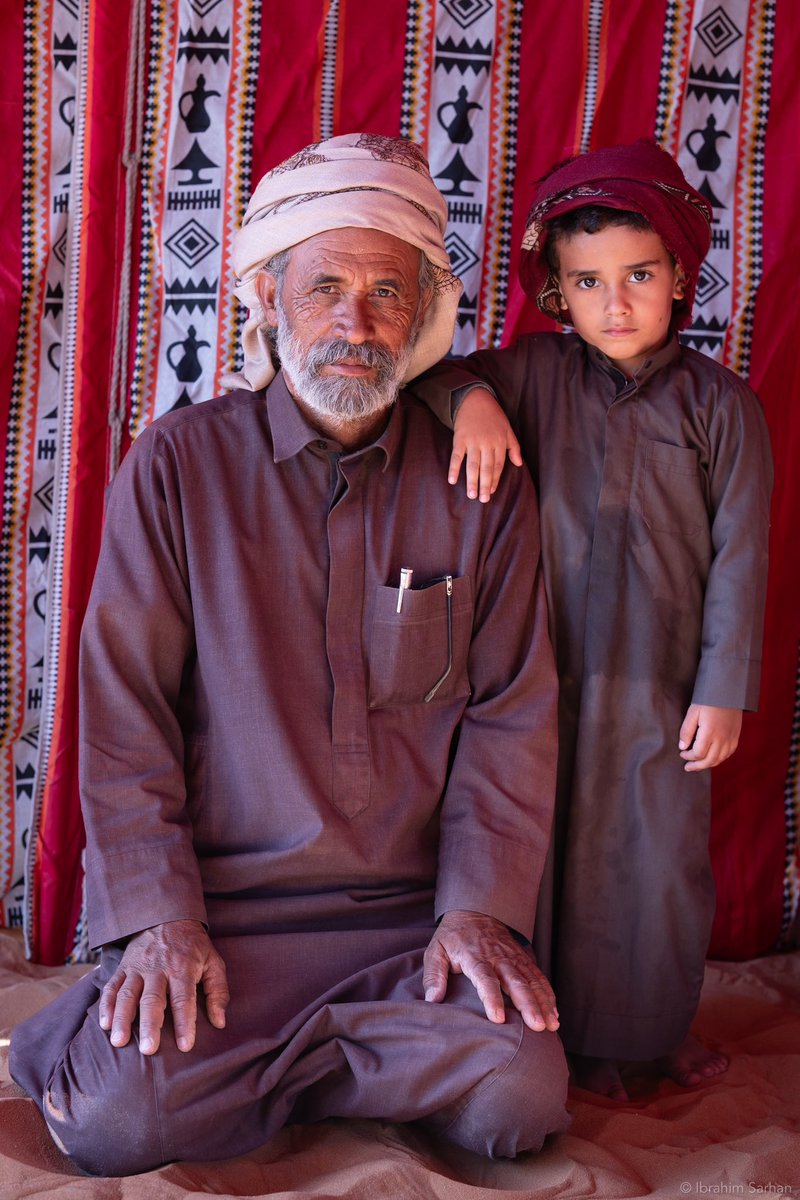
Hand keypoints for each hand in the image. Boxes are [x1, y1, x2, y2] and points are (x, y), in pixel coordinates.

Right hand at [98, 919, 229, 1055]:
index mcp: (183, 969)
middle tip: (148, 1049)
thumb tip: (220, 1022)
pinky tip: (104, 1024)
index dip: (185, 1023)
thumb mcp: (213, 962)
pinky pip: (112, 986)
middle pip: (153, 999)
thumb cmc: (194, 946)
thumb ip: (218, 992)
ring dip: (122, 1018)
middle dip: (150, 1025)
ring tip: (118, 1042)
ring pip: (128, 994)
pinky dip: (106, 1005)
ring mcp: (138, 967)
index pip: (184, 1000)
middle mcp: (159, 968)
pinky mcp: (124, 966)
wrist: (168, 915)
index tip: (185, 1046)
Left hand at [423, 909, 558, 1031]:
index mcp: (475, 957)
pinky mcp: (523, 958)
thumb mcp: (436, 950)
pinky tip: (554, 1012)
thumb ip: (434, 974)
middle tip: (537, 1025)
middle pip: (516, 981)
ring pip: (531, 980)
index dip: (492, 998)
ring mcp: (513, 957)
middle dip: (528, 1004)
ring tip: (551, 1024)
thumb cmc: (453, 936)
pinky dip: (548, 994)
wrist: (474, 909)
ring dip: (543, 1002)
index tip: (498, 1019)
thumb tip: (432, 1000)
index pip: (485, 979)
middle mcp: (497, 957)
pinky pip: (538, 976)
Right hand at [449, 389, 521, 502]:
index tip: (491, 492)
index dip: (494, 480)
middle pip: (486, 468)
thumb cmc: (493, 416)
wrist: (475, 398)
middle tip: (482, 499)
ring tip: (471, 495)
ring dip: (472, 480)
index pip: (498, 466)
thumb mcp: (508, 429)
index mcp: (500, 442)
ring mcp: (473, 441)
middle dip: (485, 484)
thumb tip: (519, 464)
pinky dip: (454, 468)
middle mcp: (487, 443)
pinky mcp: (460, 438)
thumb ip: (514, 447)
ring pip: (473, 464)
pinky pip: (456, 456)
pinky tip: (452, 480)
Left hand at [678, 704, 742, 771]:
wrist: (728, 691)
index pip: (698, 753)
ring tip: (698, 765)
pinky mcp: (736, 736)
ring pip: (720, 759)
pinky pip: (729, 753)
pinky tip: (713, 758)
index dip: (689, 757)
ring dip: (708, 764)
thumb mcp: (693, 712)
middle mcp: (722, 738)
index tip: (682, 754)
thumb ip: (686, 731)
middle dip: (697, 766)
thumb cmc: (708, 700)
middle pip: (709, 760)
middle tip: (688, 767)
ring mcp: (731, 738)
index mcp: (710, 733)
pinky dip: (720, 758)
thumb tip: (682, 747)